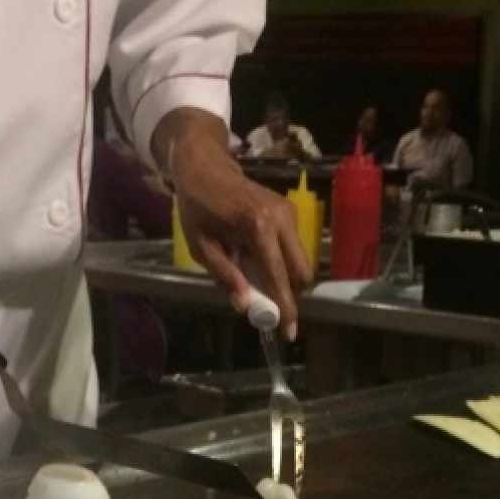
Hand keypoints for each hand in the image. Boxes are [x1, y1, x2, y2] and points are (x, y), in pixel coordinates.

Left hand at [154, 108, 309, 338]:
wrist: (206, 166)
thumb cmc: (197, 207)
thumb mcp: (201, 246)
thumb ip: (225, 275)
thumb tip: (246, 306)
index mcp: (257, 228)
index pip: (279, 276)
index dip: (285, 307)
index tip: (288, 332)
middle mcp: (281, 219)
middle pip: (302, 272)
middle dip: (292, 295)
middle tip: (273, 309)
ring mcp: (290, 212)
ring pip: (302, 261)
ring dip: (287, 279)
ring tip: (258, 279)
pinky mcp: (291, 210)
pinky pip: (295, 247)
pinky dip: (284, 262)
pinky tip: (260, 260)